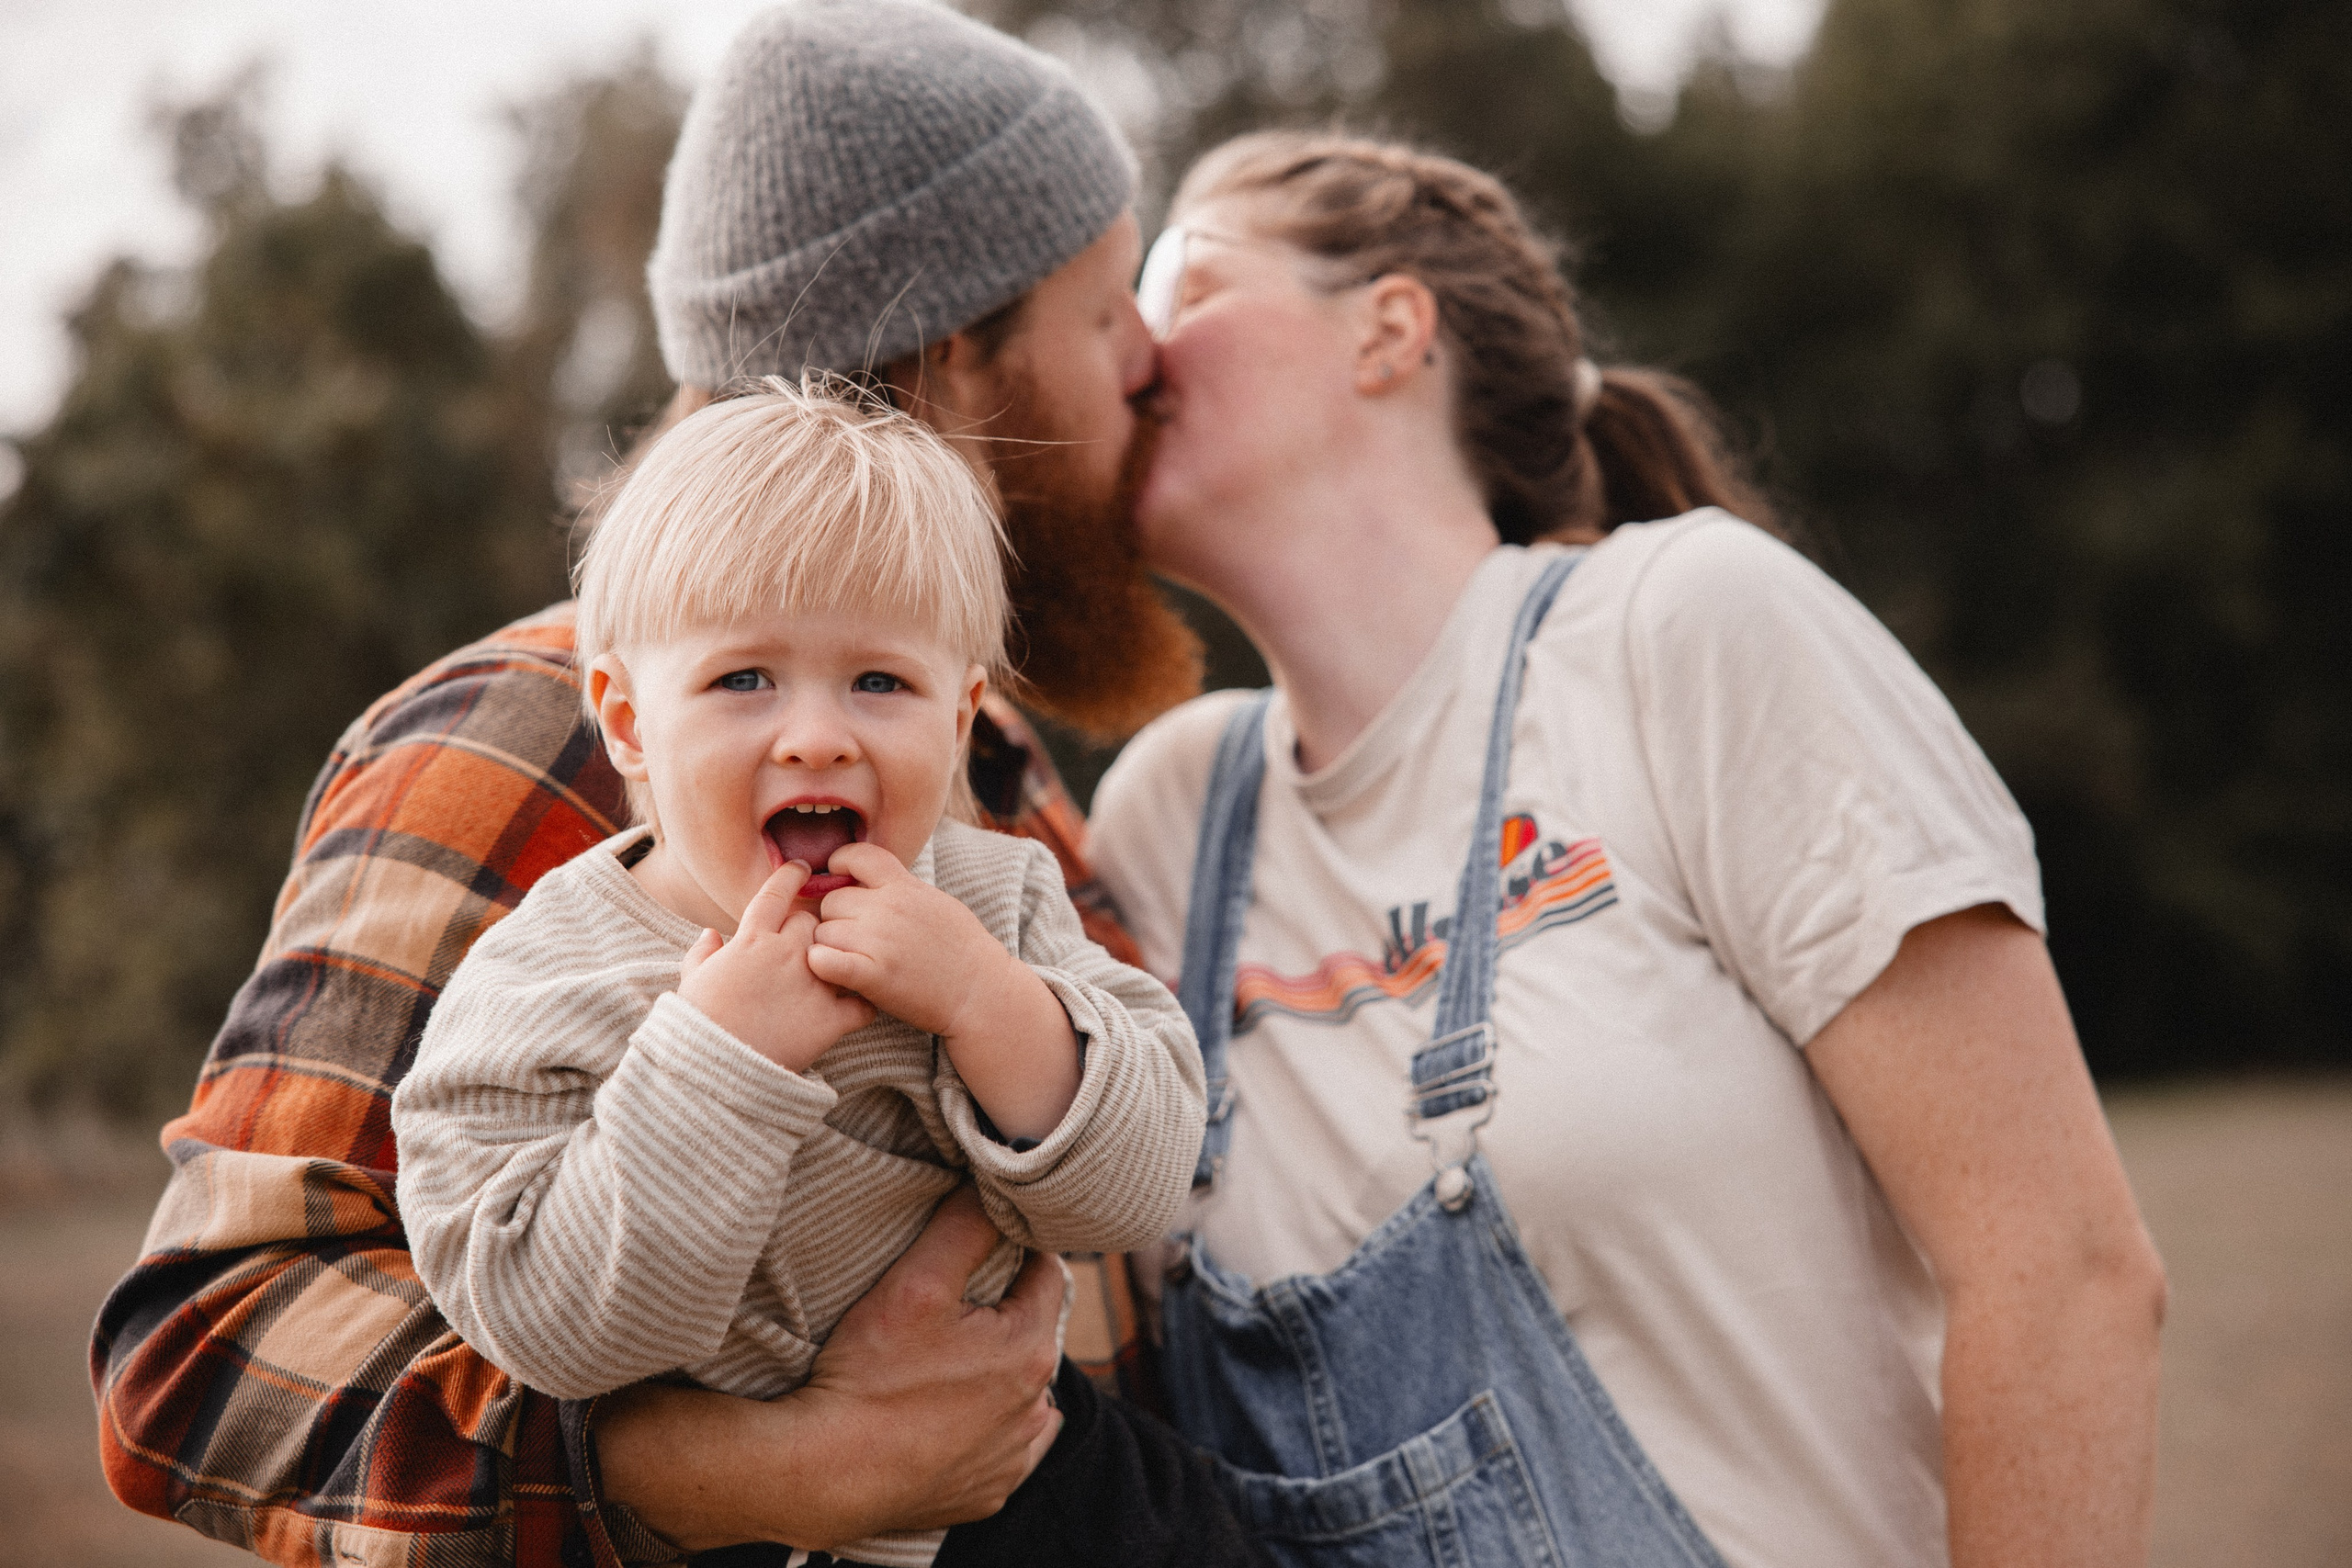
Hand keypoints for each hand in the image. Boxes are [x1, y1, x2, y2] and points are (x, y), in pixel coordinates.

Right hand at [595, 1185, 1064, 1552]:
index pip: (1045, 1274)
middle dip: (1001, 1313)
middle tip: (948, 1306)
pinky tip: (943, 1416)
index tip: (978, 1248)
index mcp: (1030, 1349)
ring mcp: (1014, 1457)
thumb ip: (965, 1226)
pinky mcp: (988, 1493)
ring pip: (1022, 1393)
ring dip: (996, 1373)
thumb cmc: (867, 1375)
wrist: (823, 1473)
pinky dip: (983, 1428)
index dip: (1013, 1251)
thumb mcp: (915, 1282)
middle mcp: (1037, 1408)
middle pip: (1033, 1333)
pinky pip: (1001, 1447)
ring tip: (940, 1363)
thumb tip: (993, 1188)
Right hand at [678, 859, 874, 1071]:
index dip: (790, 876)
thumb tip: (710, 935)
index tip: (802, 869)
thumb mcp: (692, 982)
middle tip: (806, 946)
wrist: (716, 1065)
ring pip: (840, 950)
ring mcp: (812, 983)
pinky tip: (859, 1005)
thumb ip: (701, 954)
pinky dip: (864, 1003)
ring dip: (837, 957)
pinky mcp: (830, 1018)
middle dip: (811, 929)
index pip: (777, 893)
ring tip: (835, 970)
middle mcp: (786, 953)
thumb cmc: (699, 1022)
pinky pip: (862, 1004)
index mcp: (752, 940)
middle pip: (812, 922)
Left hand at [804, 841, 1018, 1038]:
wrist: (980, 992)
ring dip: (831, 947)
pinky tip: (834, 972)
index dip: (840, 865)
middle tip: (855, 939)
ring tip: (853, 960)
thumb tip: (873, 879)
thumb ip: (901, 888)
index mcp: (904, 886)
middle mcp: (888, 907)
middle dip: (837, 918)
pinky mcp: (872, 974)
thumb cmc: (962, 949)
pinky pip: (822, 960)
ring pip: (823, 932)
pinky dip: (821, 965)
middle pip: (832, 901)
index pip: (856, 856)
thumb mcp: (935, 902)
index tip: (839, 881)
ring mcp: (879, 940)